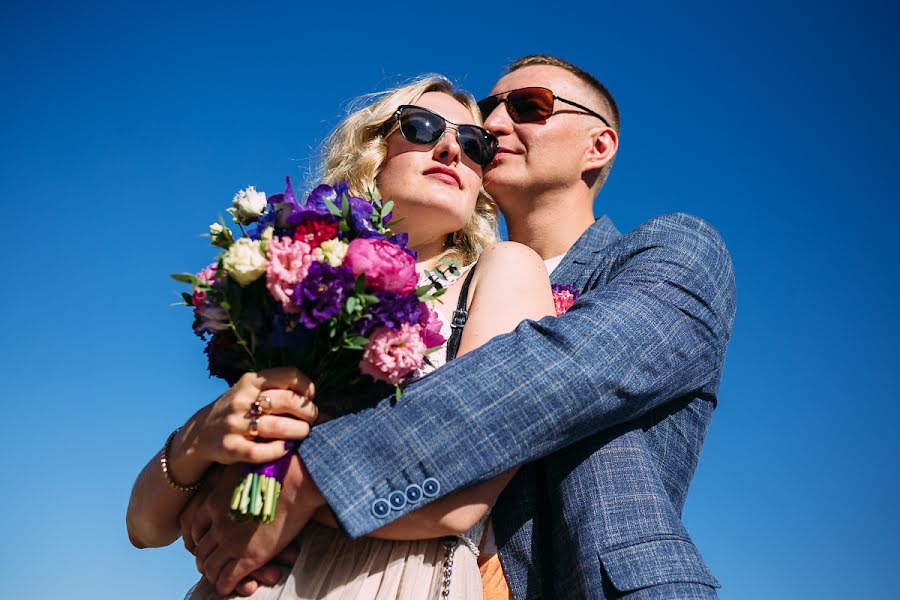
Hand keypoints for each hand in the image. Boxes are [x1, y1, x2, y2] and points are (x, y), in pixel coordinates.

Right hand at [177, 367, 317, 469]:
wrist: (201, 432)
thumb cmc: (238, 410)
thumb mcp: (251, 390)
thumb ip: (277, 389)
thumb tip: (313, 396)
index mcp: (250, 381)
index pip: (289, 375)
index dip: (307, 387)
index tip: (311, 397)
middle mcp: (241, 400)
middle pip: (286, 401)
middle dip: (307, 411)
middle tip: (311, 418)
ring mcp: (234, 424)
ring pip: (277, 427)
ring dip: (298, 431)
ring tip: (303, 433)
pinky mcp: (230, 448)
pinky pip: (260, 452)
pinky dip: (278, 450)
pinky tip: (285, 448)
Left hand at [180, 455, 324, 595]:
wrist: (299, 478)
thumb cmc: (279, 466)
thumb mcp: (246, 463)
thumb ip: (236, 472)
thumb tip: (238, 465)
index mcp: (213, 502)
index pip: (193, 527)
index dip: (198, 538)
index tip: (207, 542)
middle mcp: (217, 523)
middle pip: (200, 549)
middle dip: (204, 559)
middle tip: (212, 563)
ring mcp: (231, 542)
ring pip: (209, 567)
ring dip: (213, 575)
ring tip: (220, 578)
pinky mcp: (249, 557)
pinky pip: (227, 580)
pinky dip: (224, 586)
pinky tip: (229, 587)